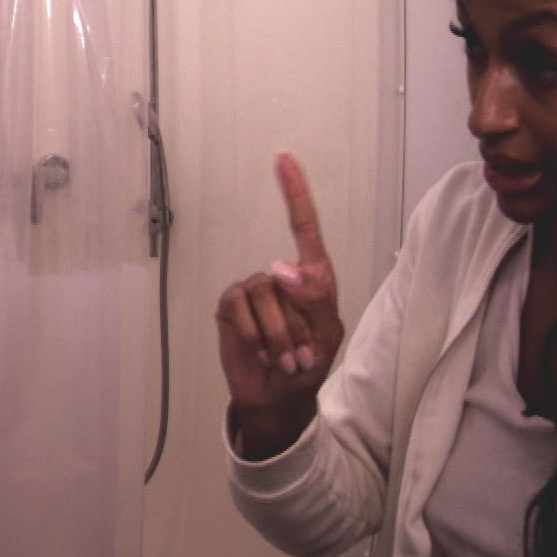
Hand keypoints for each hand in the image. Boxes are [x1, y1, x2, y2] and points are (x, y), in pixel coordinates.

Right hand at [215, 153, 344, 455]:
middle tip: (302, 355)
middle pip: (286, 281)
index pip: (304, 227)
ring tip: (283, 359)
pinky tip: (259, 352)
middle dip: (297, 326)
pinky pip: (238, 309)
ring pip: (263, 297)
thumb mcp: (327, 334)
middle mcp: (279, 277)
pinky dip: (252, 335)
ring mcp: (252, 290)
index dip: (295, 193)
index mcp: (311, 277)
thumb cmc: (309, 364)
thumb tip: (279, 267)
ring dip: (277, 336)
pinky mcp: (229, 305)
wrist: (277, 398)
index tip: (283, 158)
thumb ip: (314, 298)